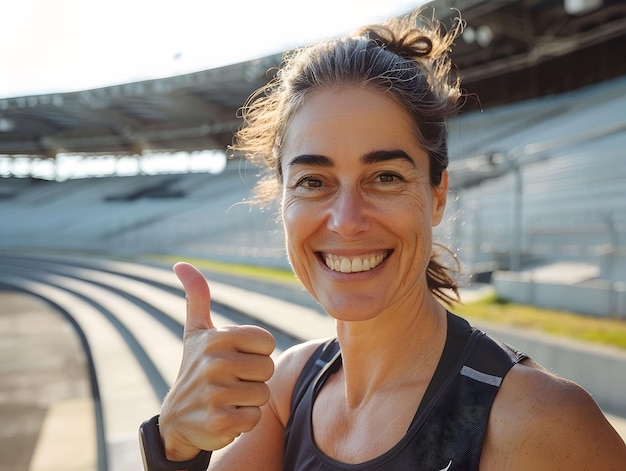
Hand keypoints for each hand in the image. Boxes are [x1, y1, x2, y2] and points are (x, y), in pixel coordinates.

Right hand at [159, 262, 275, 460]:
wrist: (176, 420)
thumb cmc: (195, 369)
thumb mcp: (195, 332)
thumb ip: (196, 297)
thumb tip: (181, 264)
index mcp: (216, 337)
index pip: (267, 342)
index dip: (255, 353)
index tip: (233, 358)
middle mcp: (214, 363)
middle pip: (267, 369)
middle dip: (252, 379)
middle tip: (228, 382)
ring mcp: (215, 393)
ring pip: (262, 394)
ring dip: (248, 401)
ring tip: (226, 399)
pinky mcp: (218, 422)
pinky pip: (254, 418)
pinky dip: (243, 421)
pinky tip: (224, 416)